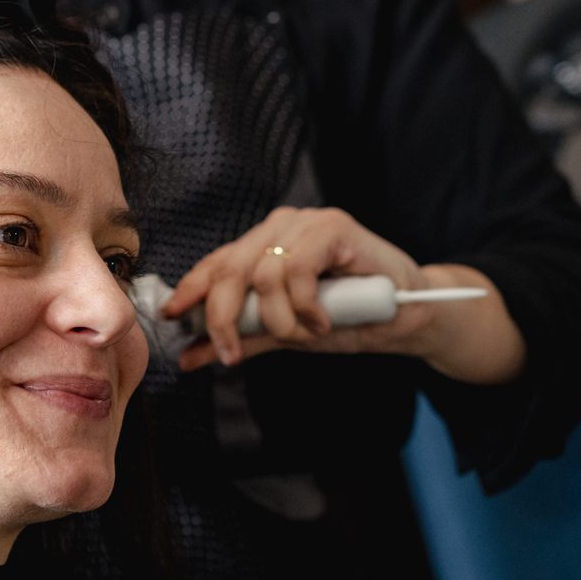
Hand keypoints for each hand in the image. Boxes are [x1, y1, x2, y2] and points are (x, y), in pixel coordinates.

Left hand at [163, 207, 433, 371]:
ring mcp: (307, 223)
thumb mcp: (287, 334)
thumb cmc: (350, 319)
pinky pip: (297, 269)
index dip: (190, 289)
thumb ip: (242, 339)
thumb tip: (189, 356)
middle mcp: (281, 227)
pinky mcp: (335, 228)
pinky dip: (304, 305)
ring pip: (262, 273)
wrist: (408, 317)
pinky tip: (322, 321)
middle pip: (230, 268)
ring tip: (303, 334)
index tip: (171, 319)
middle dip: (222, 317)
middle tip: (230, 353)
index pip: (216, 262)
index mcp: (265, 244)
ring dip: (278, 319)